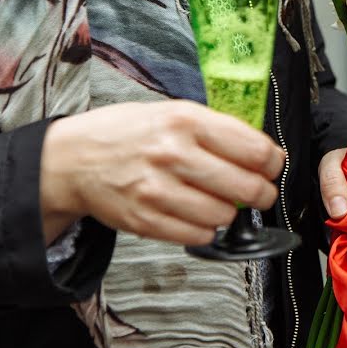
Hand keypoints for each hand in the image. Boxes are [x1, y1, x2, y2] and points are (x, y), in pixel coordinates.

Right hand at [40, 101, 284, 245]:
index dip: (273, 162)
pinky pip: (198, 235)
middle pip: (246, 187)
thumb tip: (264, 153)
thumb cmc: (129, 133)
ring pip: (224, 215)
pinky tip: (197, 213)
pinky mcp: (145, 221)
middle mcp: (172, 154)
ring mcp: (157, 190)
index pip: (255, 149)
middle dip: (262, 194)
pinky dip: (205, 228)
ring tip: (218, 201)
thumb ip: (216, 129)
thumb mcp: (172, 112)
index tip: (272, 166)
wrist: (73, 159)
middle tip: (259, 193)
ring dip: (230, 212)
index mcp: (185, 120)